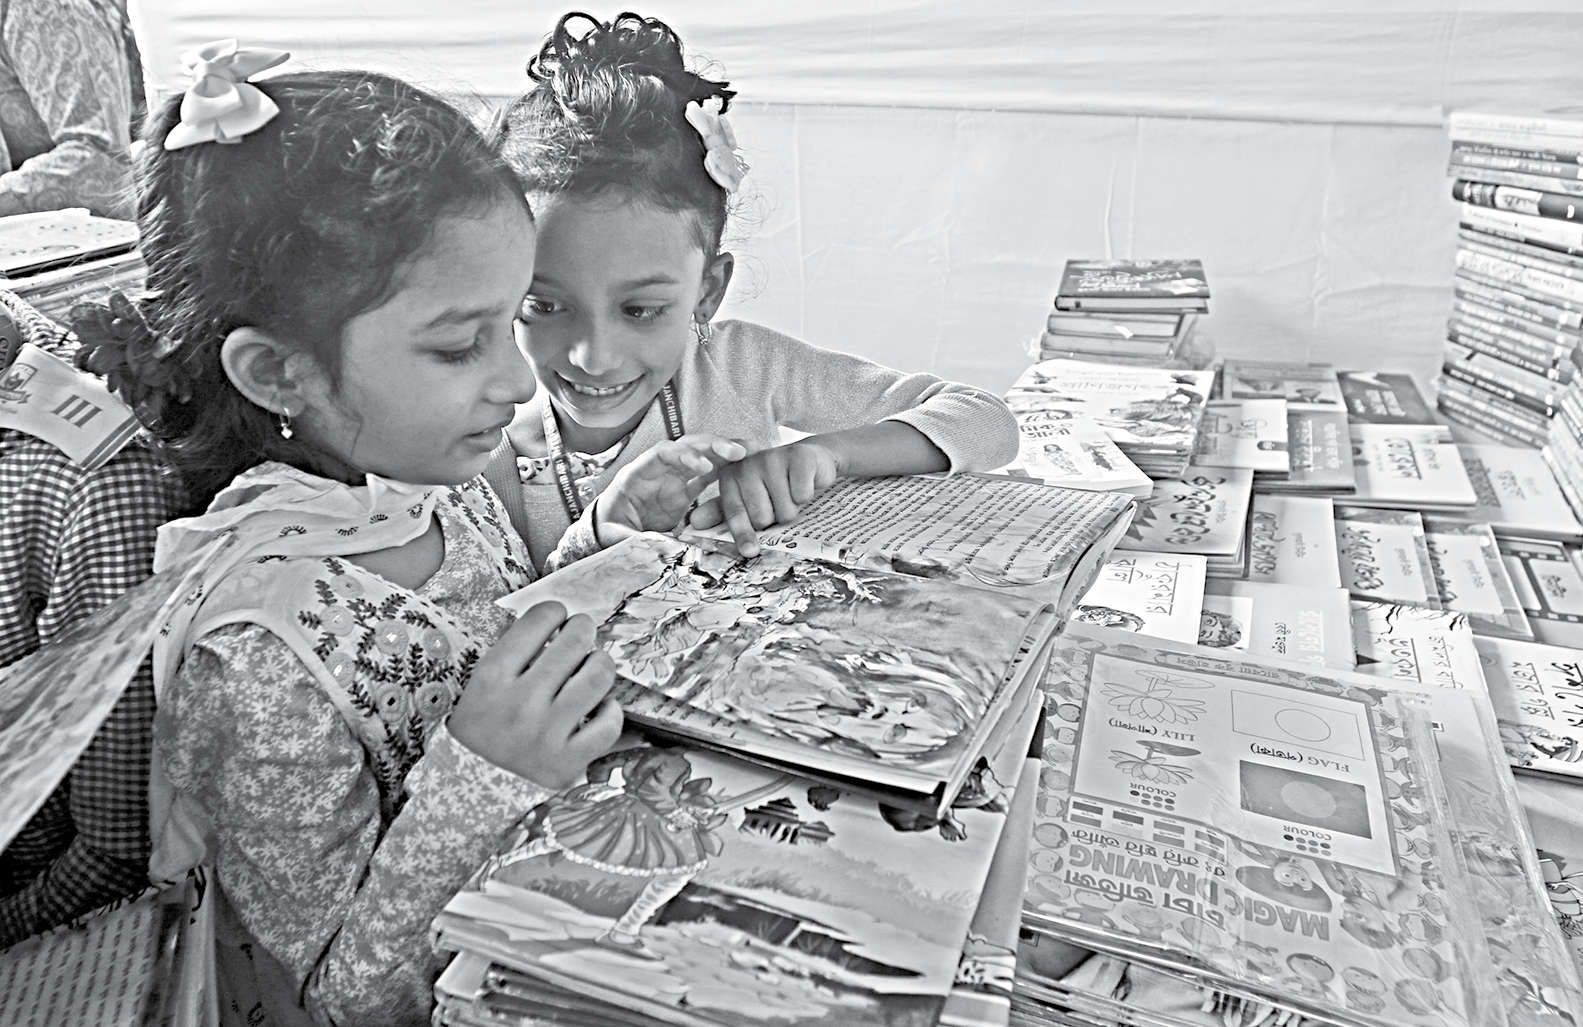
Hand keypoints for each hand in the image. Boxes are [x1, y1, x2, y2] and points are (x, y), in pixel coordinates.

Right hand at [449, 601, 622, 789]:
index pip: (539, 620)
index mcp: (493, 677)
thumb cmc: (480, 730)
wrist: (467, 792)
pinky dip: (611, 711)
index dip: (555, 611)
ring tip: (592, 668)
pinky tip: (599, 708)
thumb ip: (515, 656)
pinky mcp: (568, 762)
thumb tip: (559, 623)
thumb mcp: (480, 687)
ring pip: (599, 675)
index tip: (557, 617)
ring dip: (601, 664)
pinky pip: (610, 724)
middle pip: (576, 641)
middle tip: (581, 636)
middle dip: (583, 630)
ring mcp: (547, 733)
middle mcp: (521, 702)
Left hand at [594, 434, 746, 544]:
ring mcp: (673, 476)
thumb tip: (654, 549)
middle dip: (712, 446)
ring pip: (702, 455)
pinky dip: (728, 468)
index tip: (705, 466)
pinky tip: (750, 466)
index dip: (685, 457)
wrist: (610, 529)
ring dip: (726, 452)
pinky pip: (708, 473)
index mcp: (639, 474)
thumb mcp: (614, 536)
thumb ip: (632, 540)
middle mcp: (658, 469)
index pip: (662, 456)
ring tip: (753, 452)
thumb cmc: (609, 529)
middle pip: (686, 447)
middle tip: (738, 451)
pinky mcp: (684, 488)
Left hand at [688, 439, 840, 556]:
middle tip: (779, 505)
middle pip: (762, 518)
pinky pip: (801, 496)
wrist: (811, 461)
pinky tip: (805, 485)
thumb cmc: (777, 485)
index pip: (734, 514)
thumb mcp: (749, 499)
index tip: (750, 551)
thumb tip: (694, 523)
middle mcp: (748, 465)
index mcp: (731, 477)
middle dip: (775, 519)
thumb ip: (722, 512)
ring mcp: (772, 458)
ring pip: (785, 511)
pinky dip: (806, 497)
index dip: (744, 535)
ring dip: (793, 509)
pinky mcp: (798, 457)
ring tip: (792, 495)